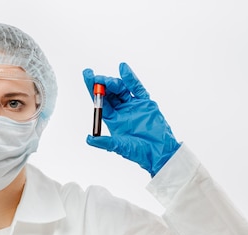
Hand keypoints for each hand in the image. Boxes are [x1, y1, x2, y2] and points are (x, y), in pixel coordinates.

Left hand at [82, 62, 180, 176]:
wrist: (160, 152)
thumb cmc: (139, 152)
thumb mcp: (120, 147)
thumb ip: (105, 142)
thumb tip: (89, 139)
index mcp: (113, 120)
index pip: (100, 102)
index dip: (93, 89)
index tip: (87, 75)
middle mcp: (122, 111)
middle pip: (109, 93)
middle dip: (102, 84)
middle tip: (97, 78)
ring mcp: (134, 106)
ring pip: (121, 89)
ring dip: (114, 83)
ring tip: (110, 82)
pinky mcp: (146, 103)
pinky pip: (137, 88)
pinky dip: (130, 78)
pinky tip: (123, 69)